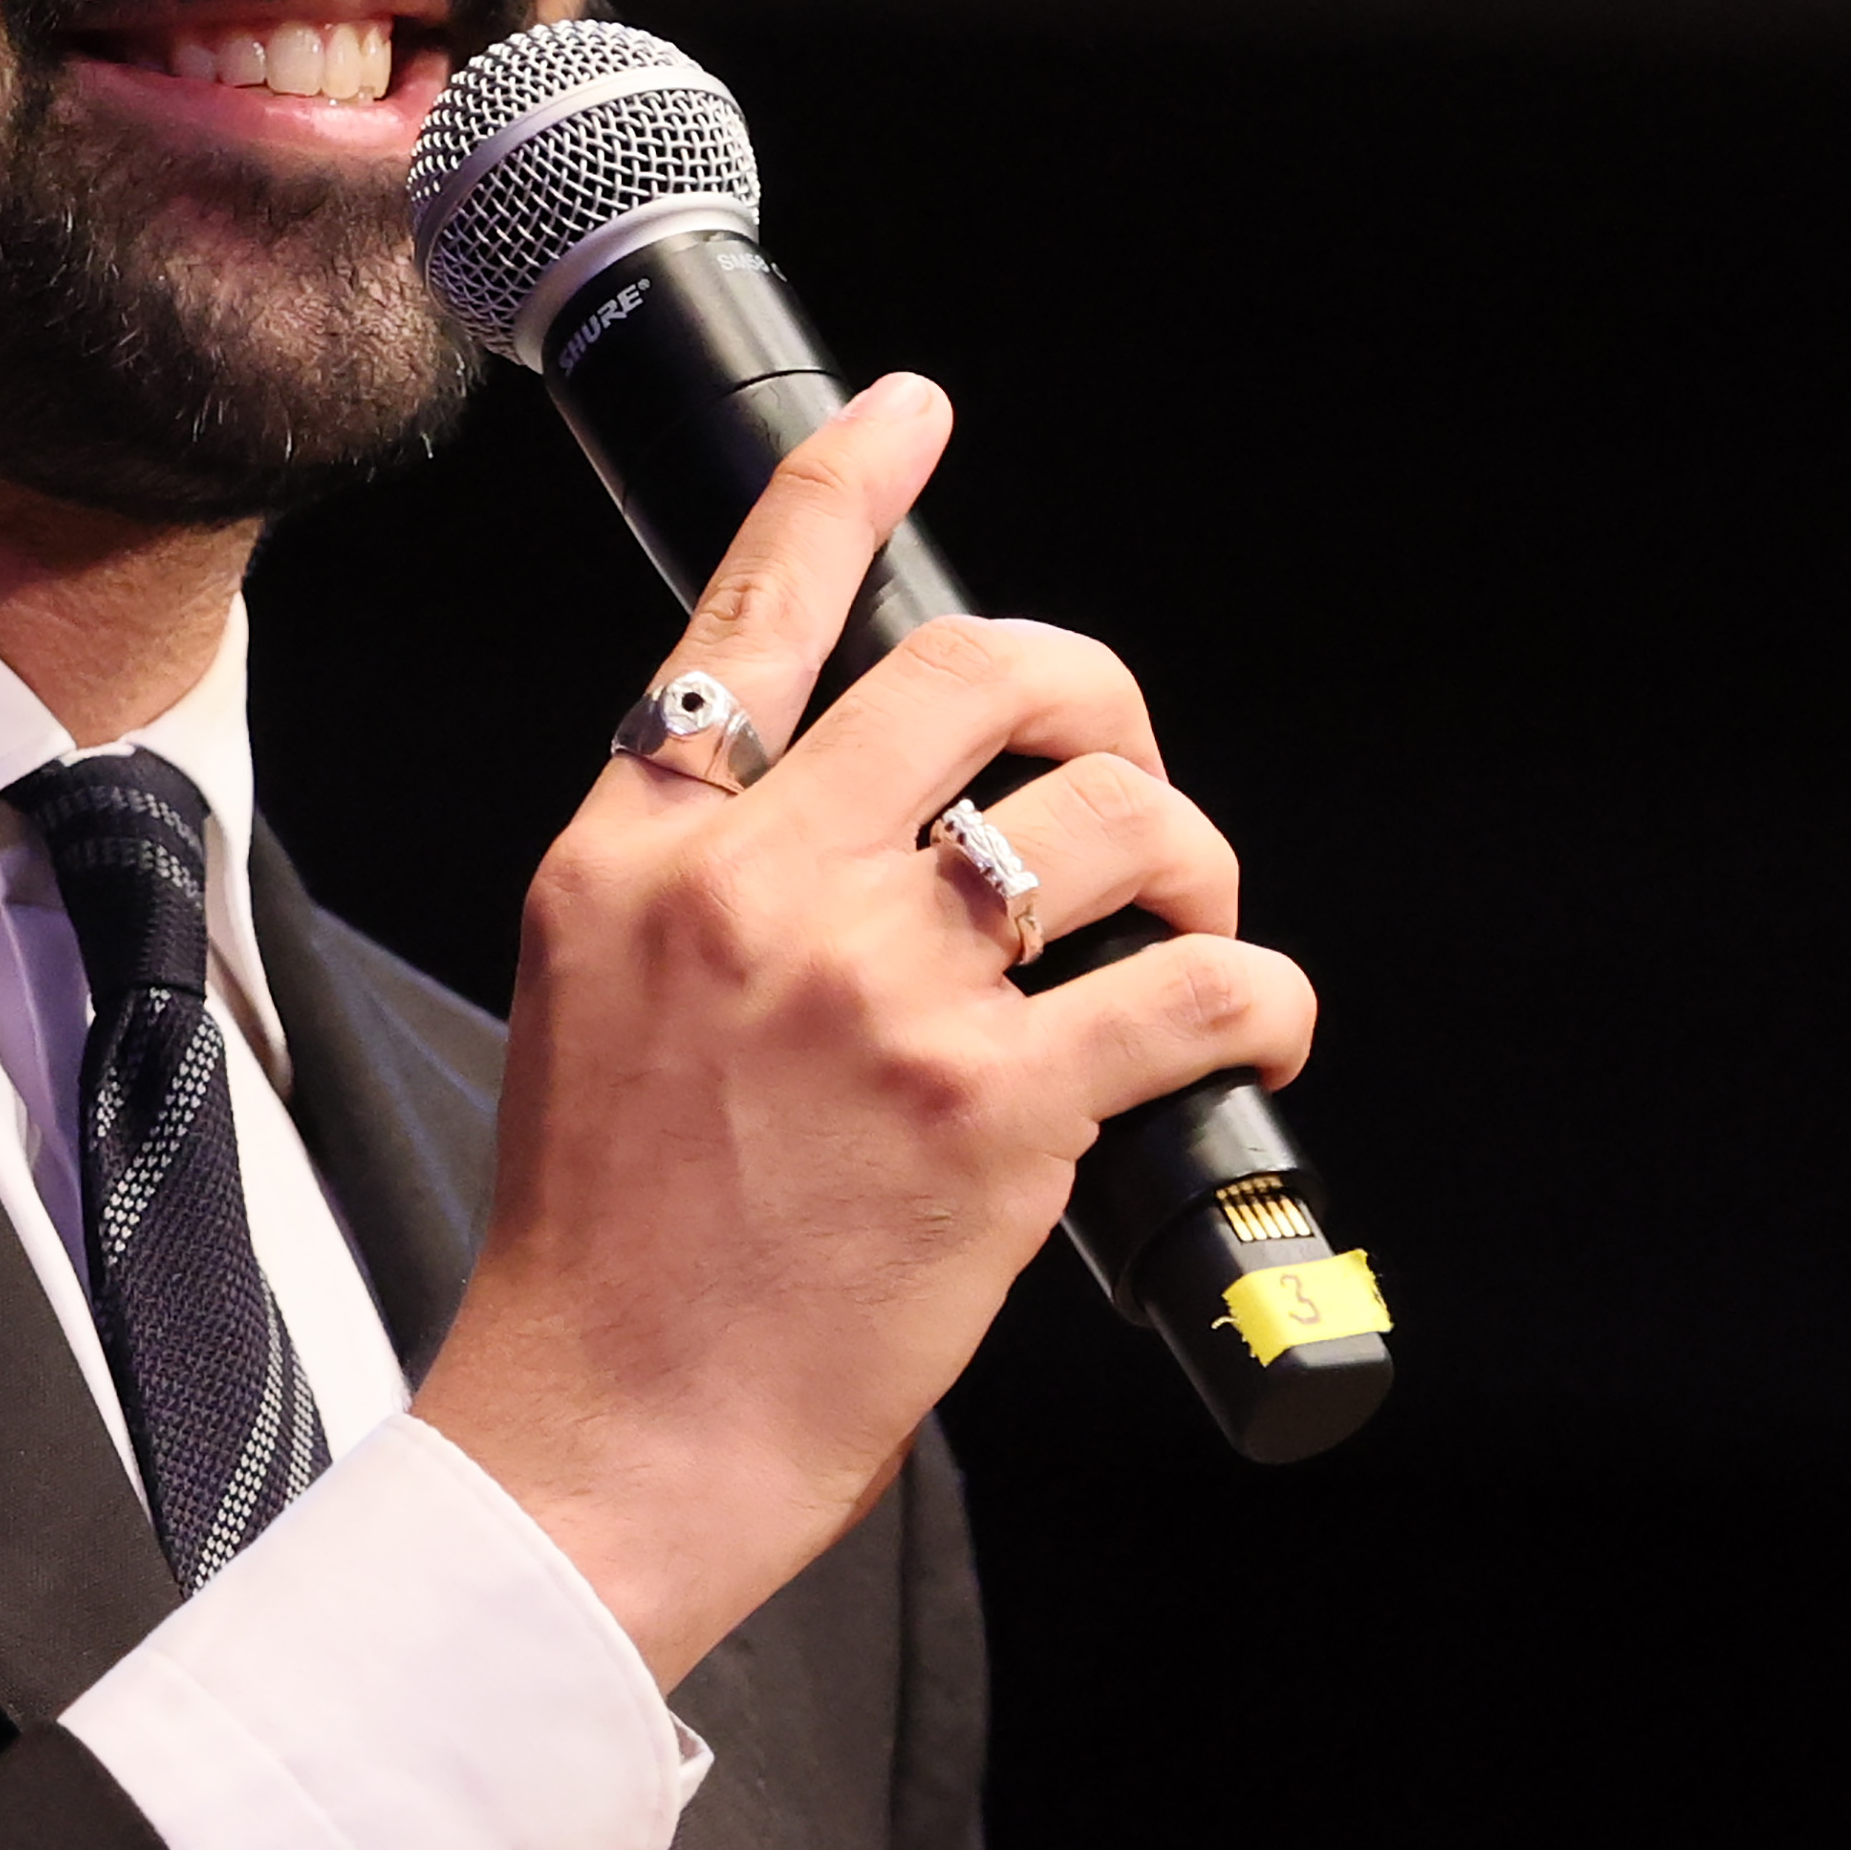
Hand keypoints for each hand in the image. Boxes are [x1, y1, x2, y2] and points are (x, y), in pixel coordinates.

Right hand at [414, 376, 1316, 1684]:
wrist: (601, 1436)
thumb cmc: (603, 1255)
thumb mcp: (592, 1008)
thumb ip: (695, 892)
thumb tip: (857, 825)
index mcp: (633, 856)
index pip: (746, 617)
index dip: (846, 491)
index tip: (912, 413)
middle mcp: (752, 891)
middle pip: (976, 675)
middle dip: (1095, 695)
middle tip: (1120, 768)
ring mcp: (875, 990)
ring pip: (1110, 816)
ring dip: (1186, 856)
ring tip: (1183, 926)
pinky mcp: (992, 1105)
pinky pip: (1194, 982)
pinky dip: (1258, 991)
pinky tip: (1249, 1025)